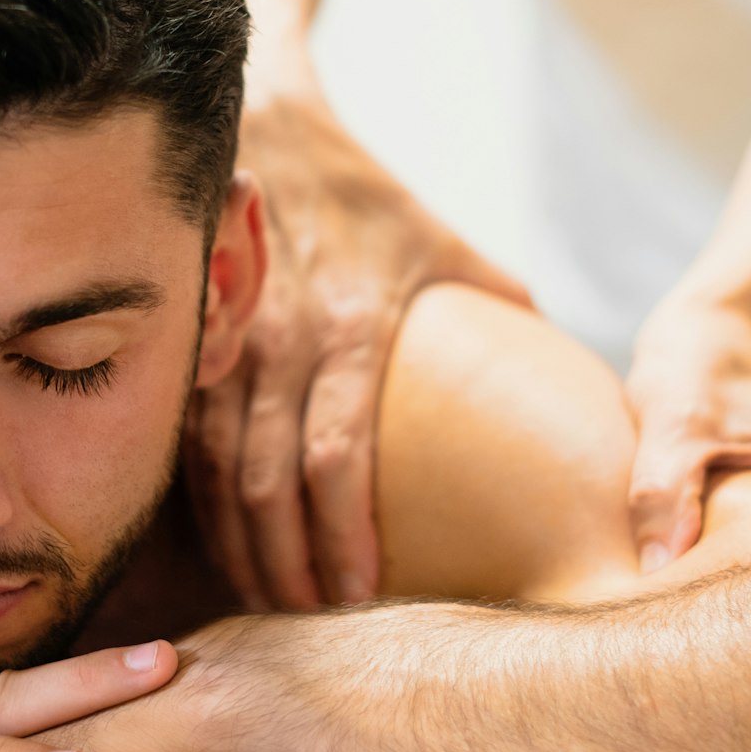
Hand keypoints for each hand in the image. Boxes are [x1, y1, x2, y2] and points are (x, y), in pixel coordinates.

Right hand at [191, 94, 531, 611]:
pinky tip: (212, 540)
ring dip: (235, 542)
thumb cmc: (366, 196)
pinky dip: (195, 496)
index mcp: (353, 327)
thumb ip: (502, 310)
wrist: (267, 126)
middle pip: (269, 480)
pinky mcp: (190, 338)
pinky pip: (184, 434)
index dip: (341, 534)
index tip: (357, 598)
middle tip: (307, 625)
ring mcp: (225, 340)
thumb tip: (565, 380)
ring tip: (262, 600)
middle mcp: (281, 340)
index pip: (338, 454)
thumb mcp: (444, 244)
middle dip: (283, 562)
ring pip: (216, 467)